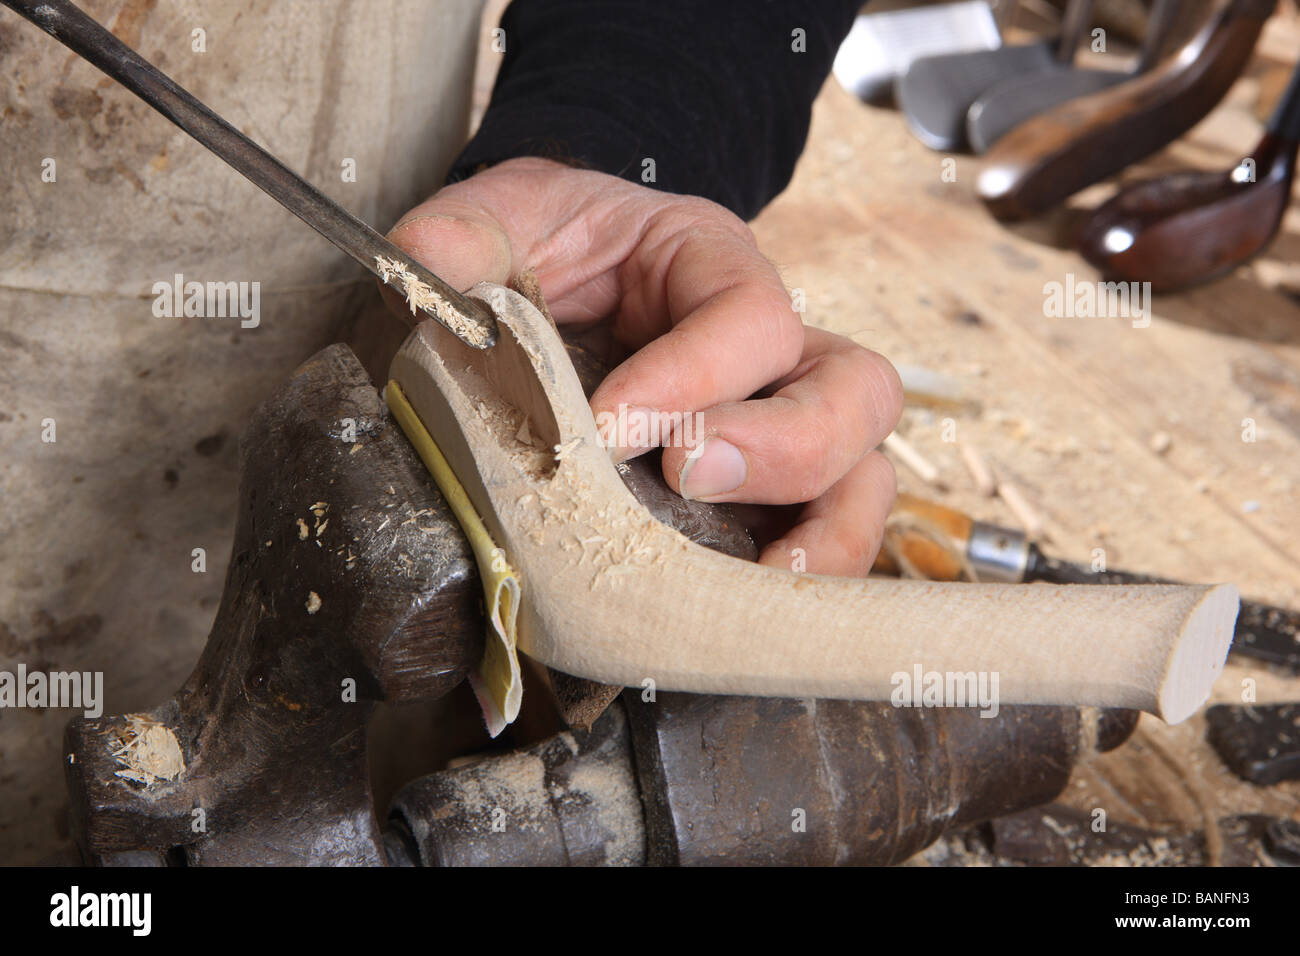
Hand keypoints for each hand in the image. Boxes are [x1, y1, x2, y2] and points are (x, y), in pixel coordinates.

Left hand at [386, 158, 902, 575]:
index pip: (750, 314)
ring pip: (863, 470)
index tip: (610, 426)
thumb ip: (467, 233)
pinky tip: (749, 609)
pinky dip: (805, 578)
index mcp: (716, 266)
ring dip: (827, 531)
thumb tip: (426, 269)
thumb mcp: (509, 217)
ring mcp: (782, 422)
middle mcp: (777, 346)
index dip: (695, 374)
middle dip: (781, 446)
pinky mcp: (767, 492)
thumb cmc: (553, 248)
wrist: (565, 275)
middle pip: (852, 390)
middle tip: (689, 479)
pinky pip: (827, 532)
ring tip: (764, 577)